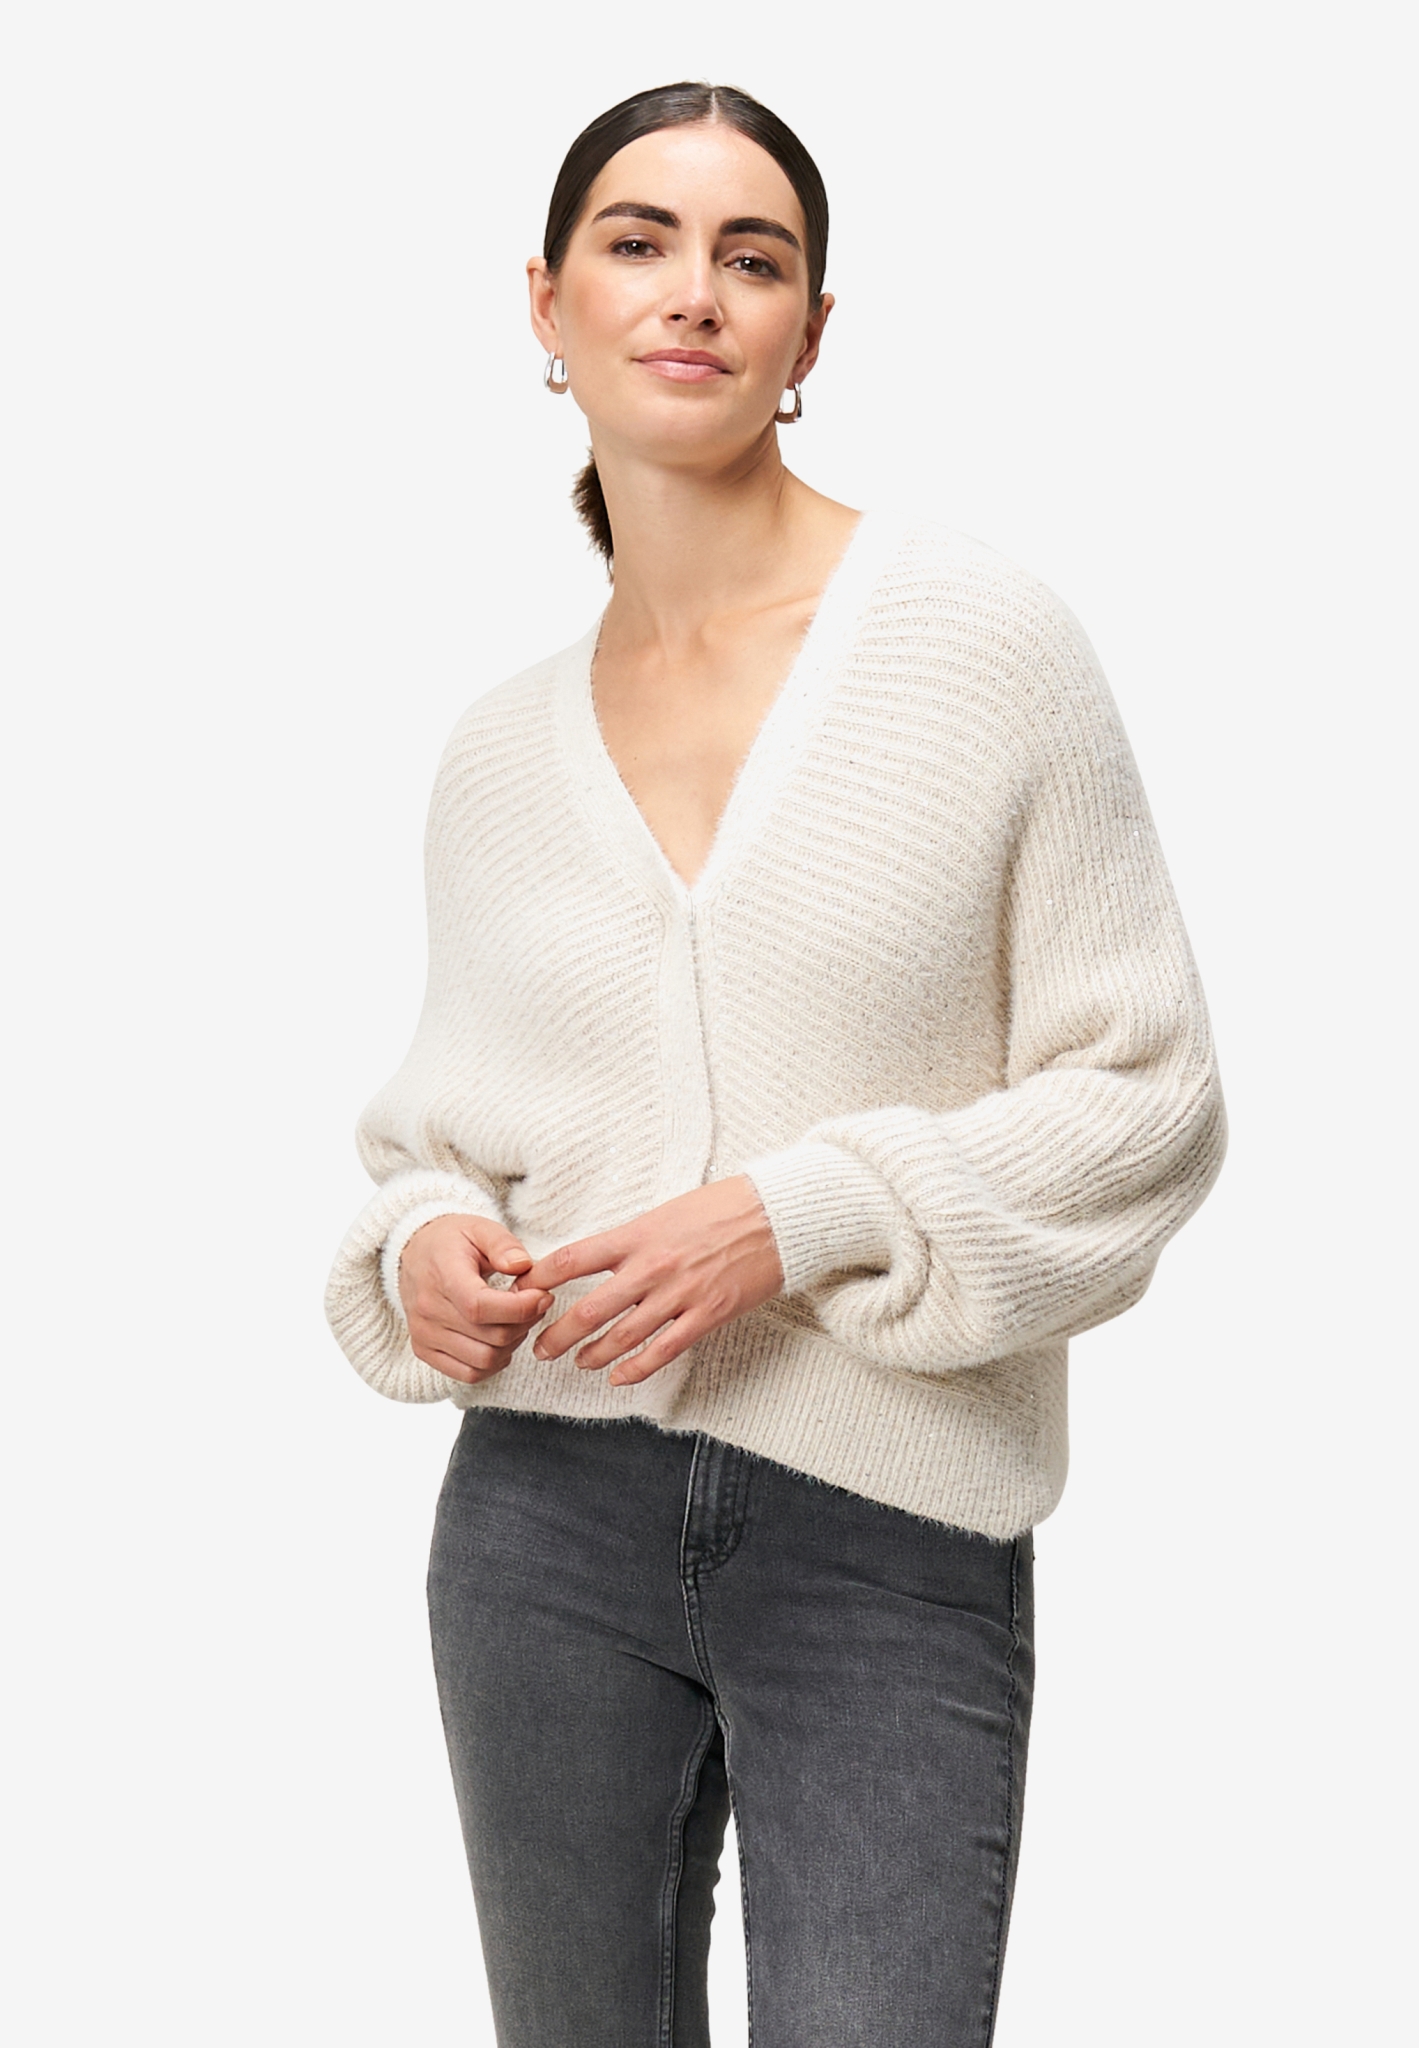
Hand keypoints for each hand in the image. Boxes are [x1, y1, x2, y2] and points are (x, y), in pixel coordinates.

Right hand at [398, 1214, 553, 1385]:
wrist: (414, 1253)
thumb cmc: (451, 1242)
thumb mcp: (480, 1228)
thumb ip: (504, 1245)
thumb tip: (523, 1266)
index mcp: (442, 1275)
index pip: (480, 1307)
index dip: (520, 1308)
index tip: (543, 1296)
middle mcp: (428, 1310)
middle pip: (490, 1337)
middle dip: (524, 1323)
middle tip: (535, 1304)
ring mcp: (424, 1334)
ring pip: (483, 1360)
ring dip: (511, 1344)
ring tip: (516, 1320)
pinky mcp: (424, 1351)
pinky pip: (468, 1374)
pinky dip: (492, 1363)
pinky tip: (499, 1340)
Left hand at [519, 1176, 783, 1387]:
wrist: (776, 1216)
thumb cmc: (722, 1207)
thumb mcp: (666, 1212)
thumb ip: (633, 1238)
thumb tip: (601, 1257)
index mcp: (638, 1235)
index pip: (573, 1260)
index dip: (541, 1279)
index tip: (522, 1292)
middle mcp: (652, 1266)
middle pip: (590, 1309)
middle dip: (558, 1334)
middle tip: (539, 1347)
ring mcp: (679, 1294)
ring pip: (622, 1336)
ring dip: (592, 1354)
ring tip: (576, 1363)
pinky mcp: (706, 1315)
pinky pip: (663, 1351)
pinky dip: (635, 1369)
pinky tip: (617, 1378)